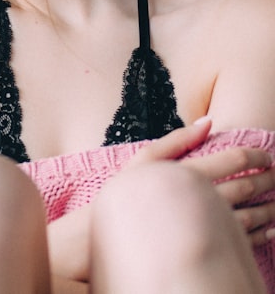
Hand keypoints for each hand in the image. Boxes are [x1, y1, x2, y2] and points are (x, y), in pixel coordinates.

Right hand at [132, 117, 274, 245]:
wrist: (110, 238)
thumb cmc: (125, 195)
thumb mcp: (143, 160)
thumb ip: (176, 139)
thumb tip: (207, 121)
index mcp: (189, 174)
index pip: (234, 159)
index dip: (256, 155)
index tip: (267, 155)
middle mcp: (202, 198)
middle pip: (248, 185)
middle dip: (269, 178)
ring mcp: (206, 226)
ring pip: (252, 214)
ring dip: (270, 208)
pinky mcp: (208, 248)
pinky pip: (243, 241)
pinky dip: (262, 234)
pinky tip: (269, 230)